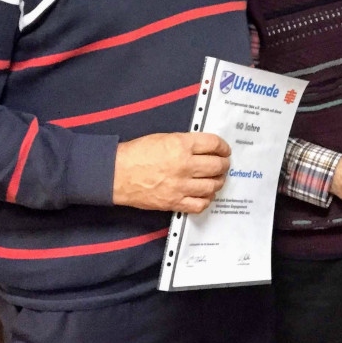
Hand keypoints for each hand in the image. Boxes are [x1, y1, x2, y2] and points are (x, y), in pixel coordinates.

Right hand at [113, 132, 230, 213]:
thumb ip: (186, 143)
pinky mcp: (174, 202)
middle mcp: (185, 166)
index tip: (224, 150)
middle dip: (224, 165)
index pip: (214, 144)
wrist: (116, 174)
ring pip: (212, 186)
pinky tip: (204, 195)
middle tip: (223, 165)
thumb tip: (204, 149)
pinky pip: (199, 204)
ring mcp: (181, 186)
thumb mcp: (164, 138)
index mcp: (182, 145)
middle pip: (217, 166)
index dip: (223, 147)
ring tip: (216, 179)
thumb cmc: (137, 153)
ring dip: (218, 182)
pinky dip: (206, 200)